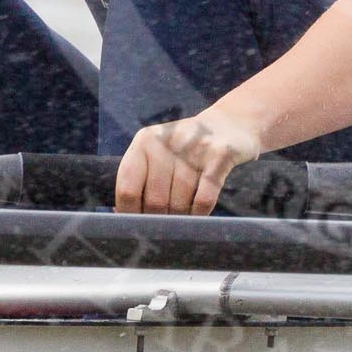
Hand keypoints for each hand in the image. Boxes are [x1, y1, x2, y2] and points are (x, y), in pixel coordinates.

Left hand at [114, 105, 263, 214]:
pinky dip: (199, 215)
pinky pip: (204, 199)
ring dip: (181, 219)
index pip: (127, 189)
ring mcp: (195, 147)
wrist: (230, 124)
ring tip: (183, 219)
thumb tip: (121, 217)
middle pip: (155, 201)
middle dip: (160, 220)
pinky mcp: (220, 155)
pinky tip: (198, 215)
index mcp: (145, 140)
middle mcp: (167, 140)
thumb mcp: (158, 153)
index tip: (137, 227)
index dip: (130, 215)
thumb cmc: (188, 149)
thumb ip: (139, 180)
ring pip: (180, 203)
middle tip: (166, 226)